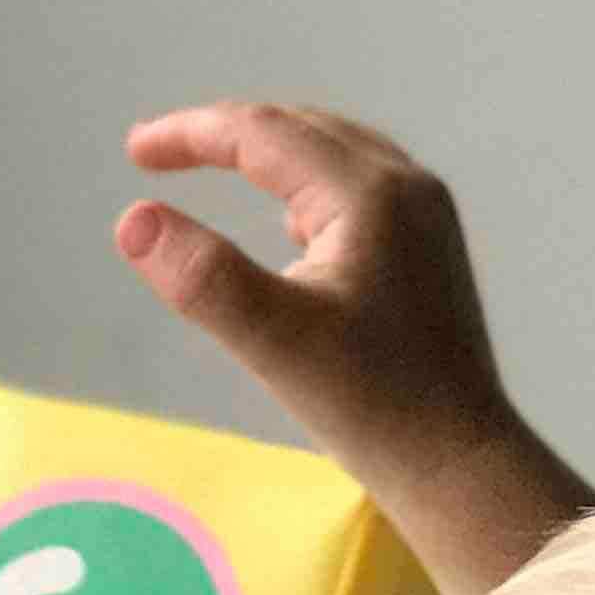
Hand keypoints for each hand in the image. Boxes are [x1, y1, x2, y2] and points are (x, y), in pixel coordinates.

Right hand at [117, 99, 594, 594]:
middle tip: (161, 155)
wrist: (461, 465)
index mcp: (371, 194)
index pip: (264, 133)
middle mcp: (408, 187)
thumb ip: (203, 277)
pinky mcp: (431, 252)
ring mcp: (428, 218)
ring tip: (215, 172)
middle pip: (301, 130)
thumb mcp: (274, 343)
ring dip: (270, 156)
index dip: (192, 134)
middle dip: (228, 135)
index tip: (136, 152)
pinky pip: (359, 192)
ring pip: (334, 155)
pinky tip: (290, 228)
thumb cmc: (374, 408)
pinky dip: (309, 189)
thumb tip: (133, 220)